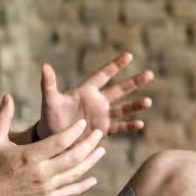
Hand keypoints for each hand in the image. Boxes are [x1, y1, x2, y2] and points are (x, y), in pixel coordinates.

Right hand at [0, 95, 105, 195]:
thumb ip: (3, 117)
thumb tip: (8, 96)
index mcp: (30, 156)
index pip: (60, 141)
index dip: (74, 131)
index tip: (84, 123)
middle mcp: (41, 173)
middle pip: (74, 157)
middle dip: (90, 144)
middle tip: (100, 134)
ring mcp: (46, 188)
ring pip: (75, 173)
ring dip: (91, 161)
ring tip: (101, 150)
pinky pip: (70, 191)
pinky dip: (83, 185)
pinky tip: (94, 179)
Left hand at [37, 52, 153, 139]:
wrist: (53, 139)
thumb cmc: (49, 117)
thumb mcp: (50, 100)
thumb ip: (49, 84)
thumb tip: (44, 66)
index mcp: (86, 91)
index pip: (103, 75)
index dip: (115, 66)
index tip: (129, 56)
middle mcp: (97, 101)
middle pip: (119, 89)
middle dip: (134, 82)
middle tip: (150, 74)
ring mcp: (102, 116)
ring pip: (123, 108)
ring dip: (135, 105)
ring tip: (148, 101)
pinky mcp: (103, 130)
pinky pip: (118, 127)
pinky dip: (129, 126)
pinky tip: (140, 124)